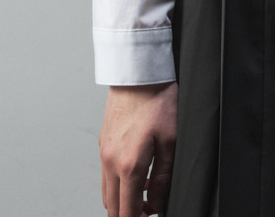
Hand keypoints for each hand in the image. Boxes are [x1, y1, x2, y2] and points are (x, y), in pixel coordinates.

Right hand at [100, 82, 177, 216]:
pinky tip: (137, 174)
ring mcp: (104, 152)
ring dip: (123, 200)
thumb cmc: (157, 99)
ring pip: (107, 193)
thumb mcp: (171, 140)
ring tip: (145, 195)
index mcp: (129, 165)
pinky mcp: (103, 142)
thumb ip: (163, 178)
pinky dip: (118, 183)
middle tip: (148, 211)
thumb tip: (157, 204)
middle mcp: (111, 162)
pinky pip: (106, 174)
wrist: (138, 72)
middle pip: (113, 207)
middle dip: (129, 215)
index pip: (127, 212)